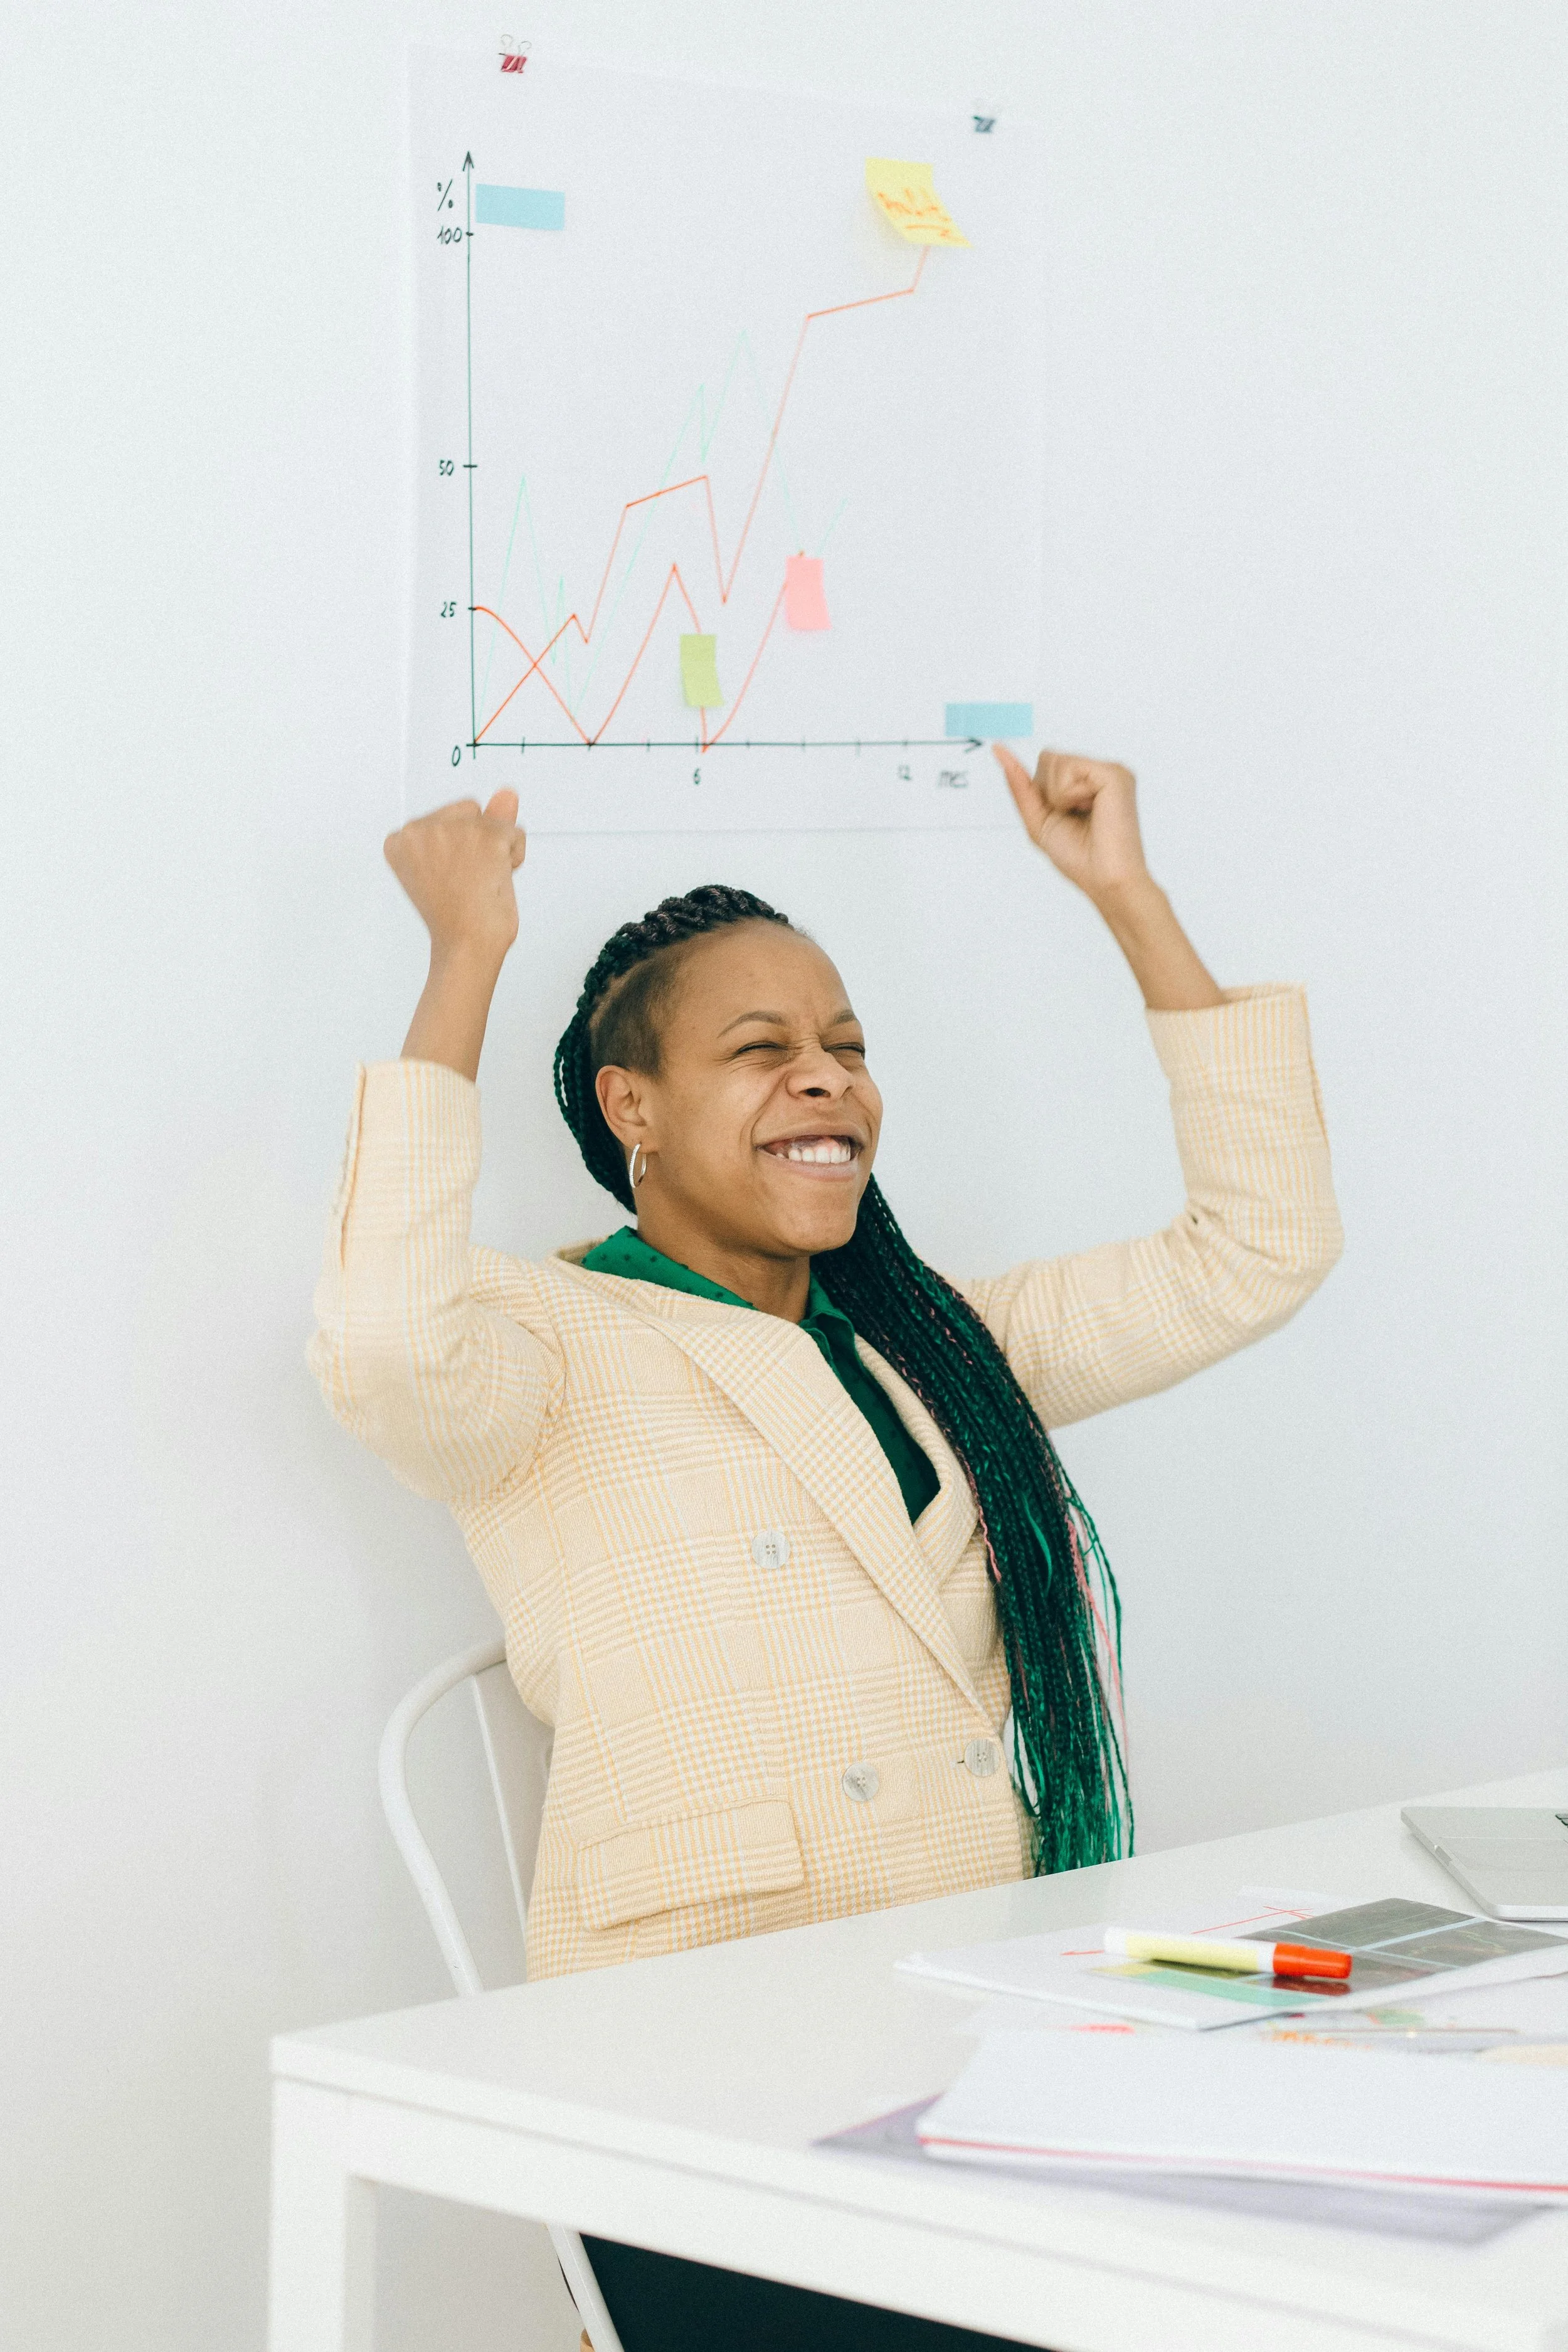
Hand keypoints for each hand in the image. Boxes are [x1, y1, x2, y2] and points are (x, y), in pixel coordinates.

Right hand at [384, 790, 526, 967]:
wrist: (466, 946)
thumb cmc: (456, 918)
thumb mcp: (457, 864)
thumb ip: (480, 821)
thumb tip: (508, 793)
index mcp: (400, 838)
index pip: (445, 820)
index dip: (456, 849)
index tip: (447, 878)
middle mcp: (420, 828)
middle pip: (468, 811)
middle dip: (477, 842)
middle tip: (467, 881)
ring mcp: (453, 829)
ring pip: (493, 820)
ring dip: (497, 850)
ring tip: (480, 881)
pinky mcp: (485, 836)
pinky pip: (514, 833)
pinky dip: (514, 856)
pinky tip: (495, 880)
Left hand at [993, 745, 1148, 907]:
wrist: (1104, 880)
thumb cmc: (1078, 857)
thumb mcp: (1037, 818)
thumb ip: (1019, 783)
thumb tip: (998, 750)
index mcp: (1086, 782)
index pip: (1046, 763)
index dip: (1043, 793)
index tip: (1063, 816)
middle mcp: (1099, 772)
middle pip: (1048, 757)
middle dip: (1049, 792)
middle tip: (1073, 817)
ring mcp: (1109, 770)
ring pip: (1055, 760)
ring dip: (1058, 795)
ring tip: (1083, 815)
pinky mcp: (1114, 773)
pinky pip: (1069, 767)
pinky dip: (1068, 795)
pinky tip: (1091, 809)